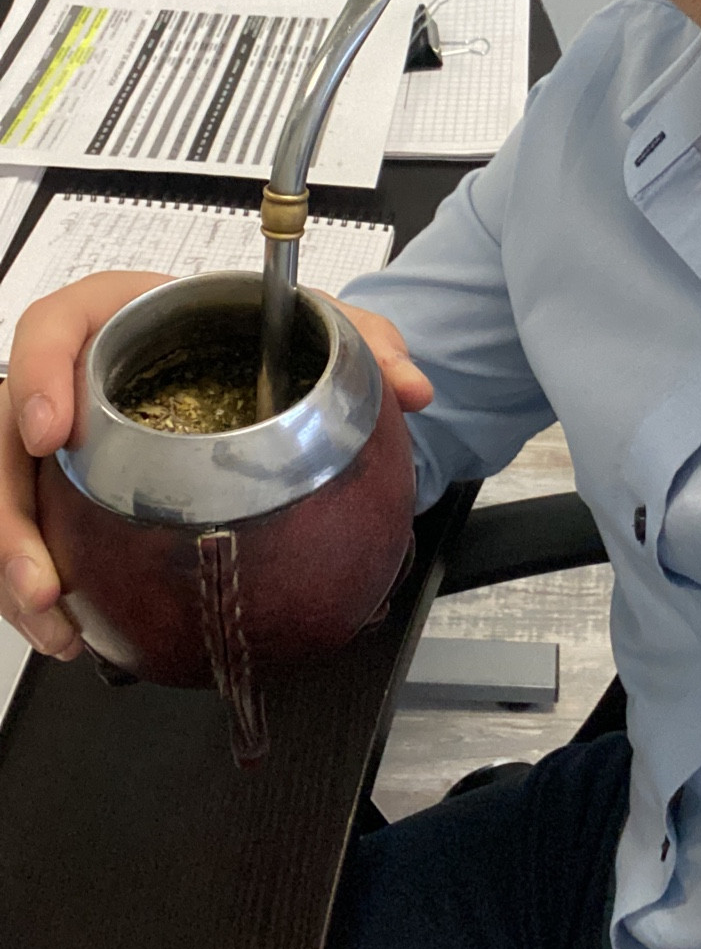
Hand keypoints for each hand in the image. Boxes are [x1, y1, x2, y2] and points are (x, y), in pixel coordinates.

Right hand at [0, 273, 433, 661]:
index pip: (52, 327)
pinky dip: (41, 589)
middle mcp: (73, 375)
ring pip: (10, 495)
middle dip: (12, 513)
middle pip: (7, 433)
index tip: (52, 433)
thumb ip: (363, 342)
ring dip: (18, 566)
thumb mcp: (309, 325)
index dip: (40, 376)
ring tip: (54, 621)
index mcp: (116, 317)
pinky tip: (70, 631)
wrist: (245, 357)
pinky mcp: (65, 491)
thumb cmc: (248, 330)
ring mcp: (61, 438)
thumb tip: (411, 384)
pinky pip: (35, 534)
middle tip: (42, 576)